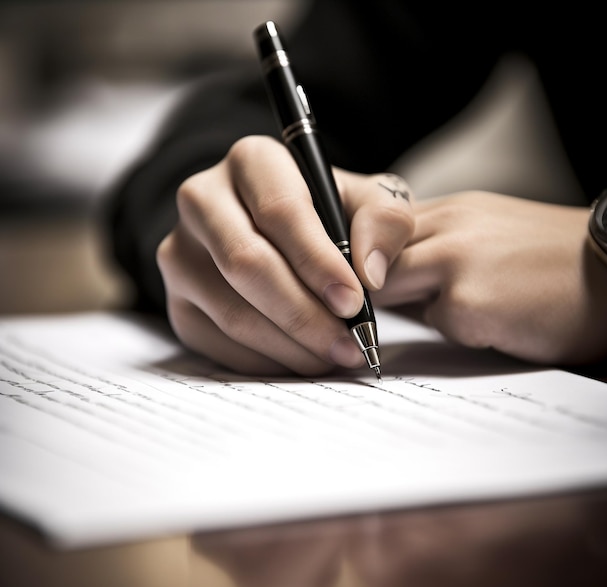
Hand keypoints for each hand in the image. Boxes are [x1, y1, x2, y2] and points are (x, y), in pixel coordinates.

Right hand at [156, 135, 413, 375]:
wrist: (277, 233)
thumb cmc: (328, 216)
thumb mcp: (369, 201)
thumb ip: (385, 221)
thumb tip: (370, 275)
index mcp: (252, 161)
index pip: (280, 211)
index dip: (318, 262)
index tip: (353, 302)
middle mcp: (202, 201)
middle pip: (247, 265)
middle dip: (304, 315)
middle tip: (349, 344)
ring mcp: (180, 254)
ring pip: (232, 312)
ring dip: (290, 346)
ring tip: (333, 355)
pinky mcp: (177, 301)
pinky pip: (218, 343)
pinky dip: (266, 361)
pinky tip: (300, 358)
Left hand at [373, 190, 606, 363]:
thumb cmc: (549, 263)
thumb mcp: (486, 237)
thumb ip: (436, 250)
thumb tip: (388, 280)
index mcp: (450, 209)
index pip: (374, 225)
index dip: (358, 257)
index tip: (359, 281)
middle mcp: (449, 224)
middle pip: (368, 253)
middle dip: (368, 286)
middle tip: (379, 310)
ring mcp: (457, 259)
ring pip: (386, 285)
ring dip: (404, 306)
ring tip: (457, 312)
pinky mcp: (469, 300)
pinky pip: (434, 321)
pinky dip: (455, 330)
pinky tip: (495, 322)